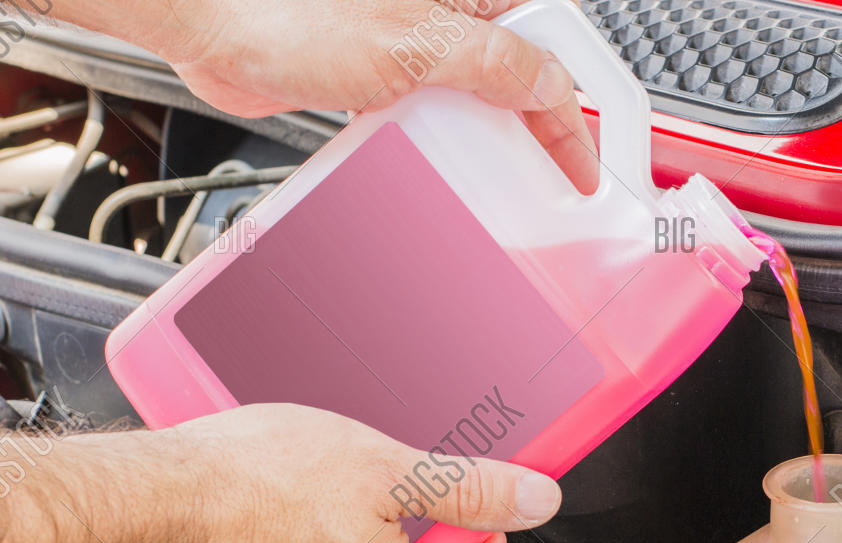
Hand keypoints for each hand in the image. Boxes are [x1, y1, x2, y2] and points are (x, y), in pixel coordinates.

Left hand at [113, 0, 598, 192]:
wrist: (213, 23)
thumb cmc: (291, 11)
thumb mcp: (416, 44)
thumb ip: (495, 63)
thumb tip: (550, 86)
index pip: (546, 52)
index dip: (573, 113)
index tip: (581, 165)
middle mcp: (443, 13)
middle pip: (518, 75)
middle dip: (538, 127)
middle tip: (553, 177)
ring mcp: (411, 42)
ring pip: (477, 97)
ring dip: (490, 140)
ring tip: (503, 181)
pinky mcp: (377, 72)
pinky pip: (431, 111)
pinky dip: (443, 142)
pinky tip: (441, 165)